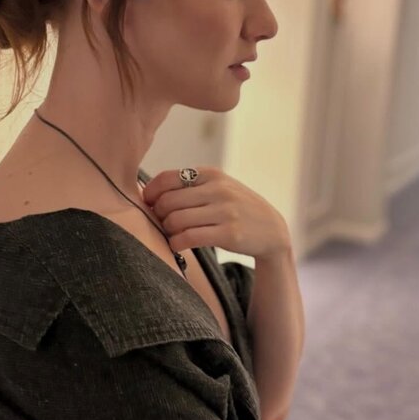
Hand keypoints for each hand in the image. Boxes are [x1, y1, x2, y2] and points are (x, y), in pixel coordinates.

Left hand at [141, 167, 290, 259]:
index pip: (167, 178)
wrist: (271, 229)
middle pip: (168, 201)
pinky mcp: (229, 234)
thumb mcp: (219, 187)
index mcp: (212, 174)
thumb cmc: (236, 208)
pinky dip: (176, 243)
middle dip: (158, 214)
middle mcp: (218, 189)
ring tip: (171, 234)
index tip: (149, 204)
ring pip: (176, 220)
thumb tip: (146, 191)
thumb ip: (190, 186)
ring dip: (167, 230)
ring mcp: (225, 211)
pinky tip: (177, 245)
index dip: (151, 193)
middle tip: (161, 222)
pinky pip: (189, 238)